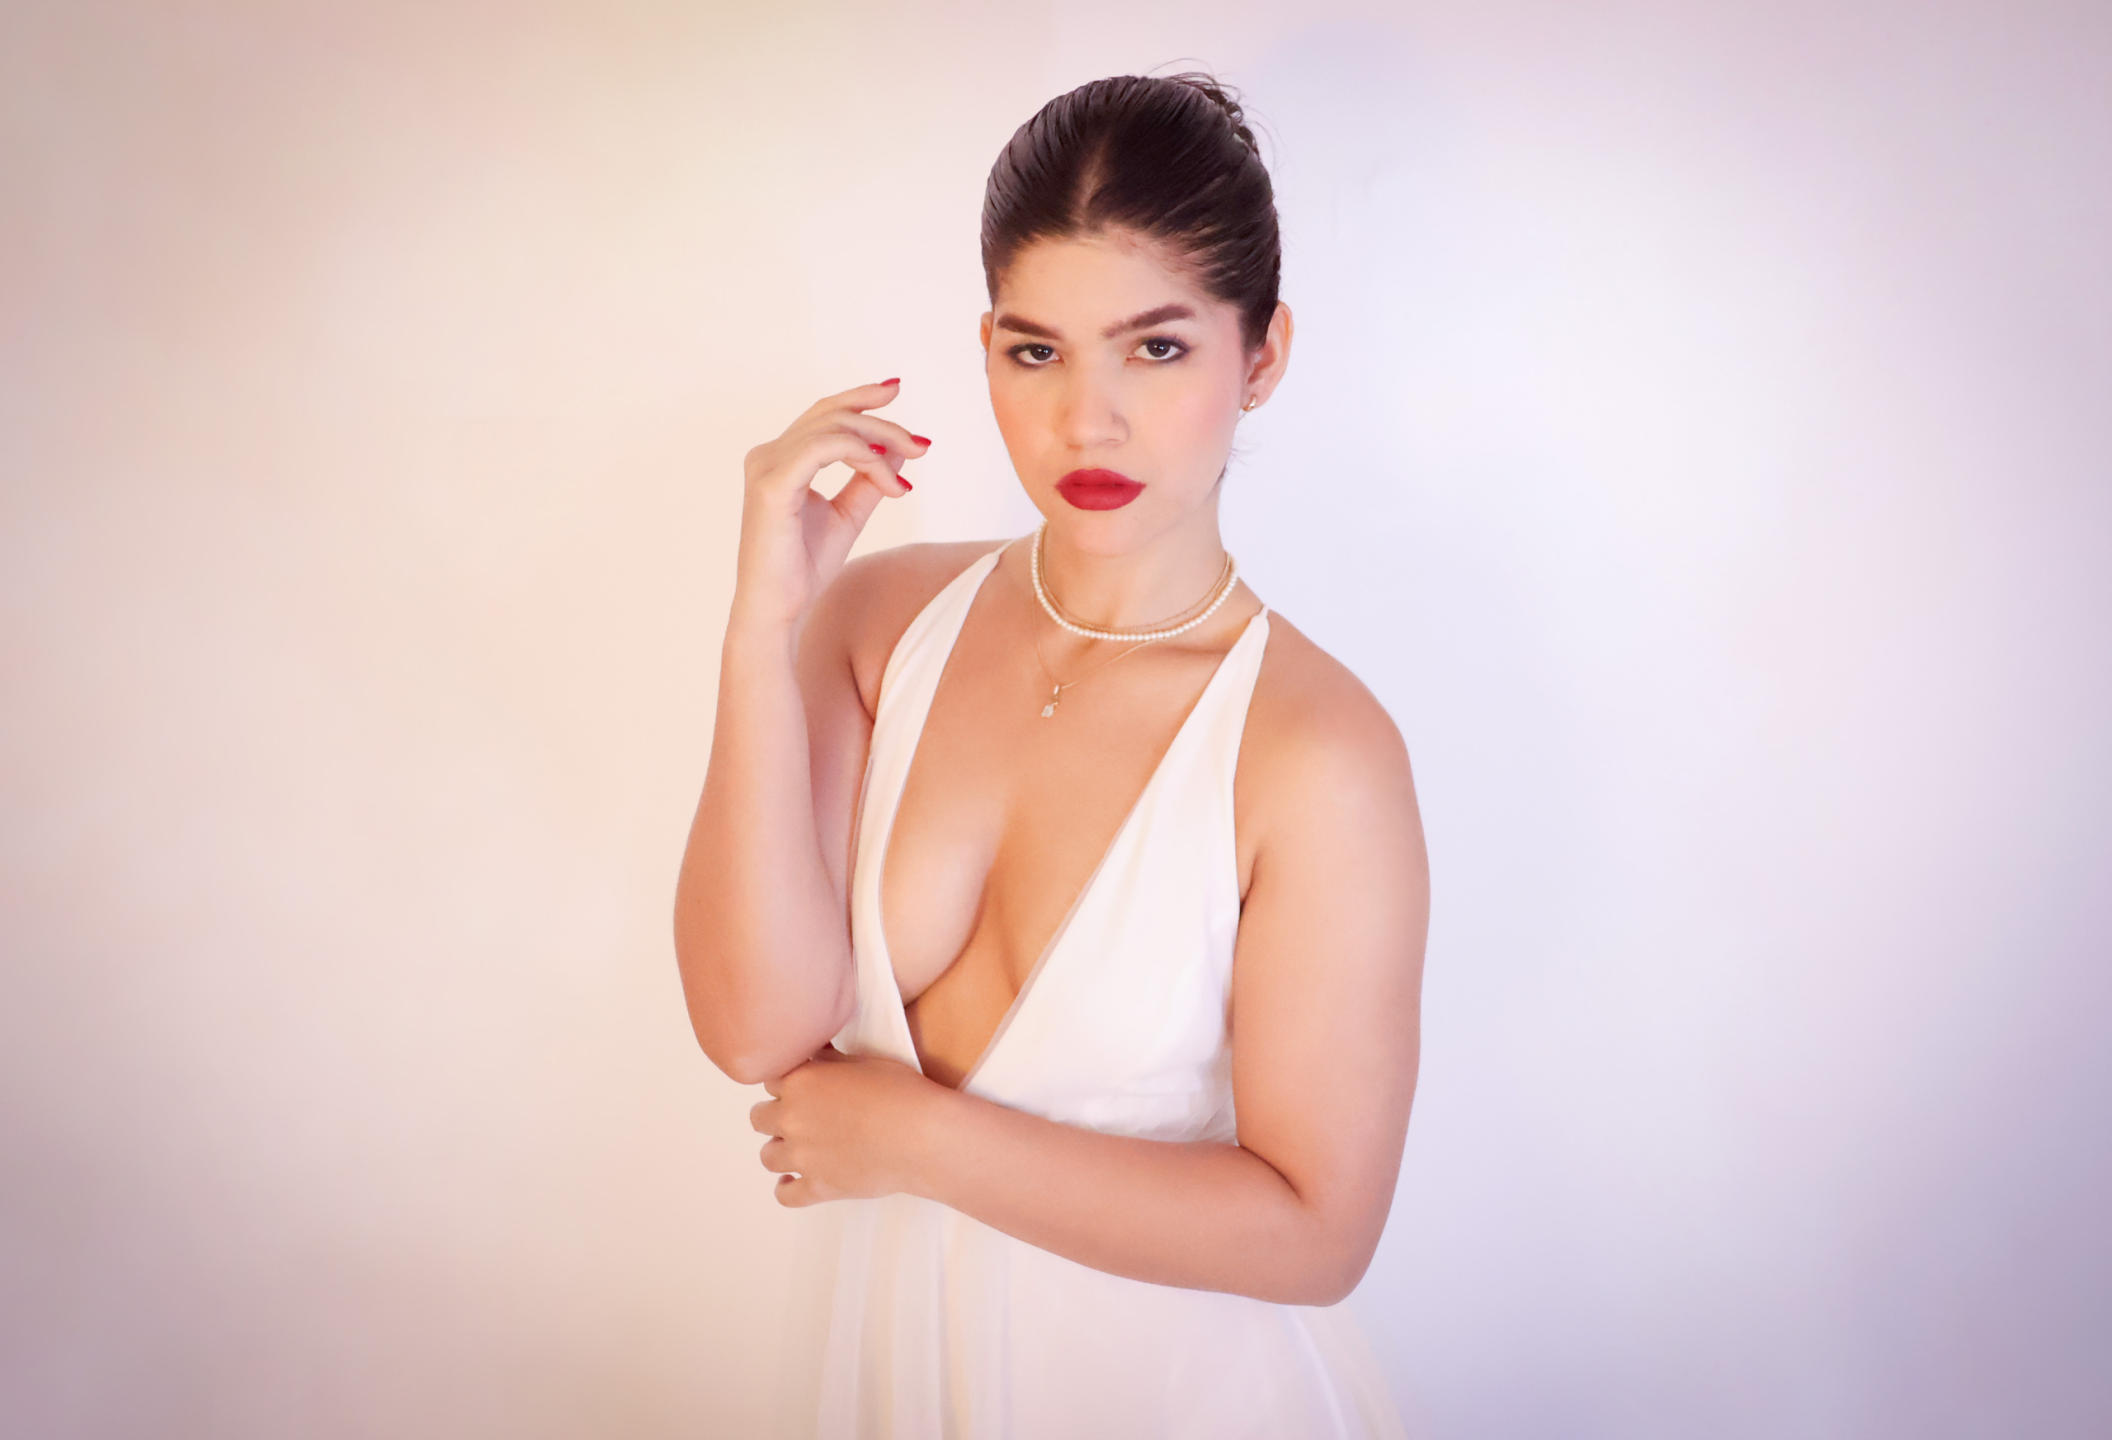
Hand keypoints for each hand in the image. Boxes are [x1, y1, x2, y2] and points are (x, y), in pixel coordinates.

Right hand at [733, 378, 931, 628]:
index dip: (860, 397)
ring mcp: (766, 466)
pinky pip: (823, 449)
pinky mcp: (771, 485)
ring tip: (911, 462)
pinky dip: (862, 456)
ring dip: (880, 441)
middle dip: (883, 422)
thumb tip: (898, 448)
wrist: (779, 609)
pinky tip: (886, 475)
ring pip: (832, 428)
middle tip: (921, 443)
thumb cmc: (804, 568)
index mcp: (780, 459)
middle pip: (832, 415)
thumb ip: (869, 479)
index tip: (896, 391)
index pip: (823, 414)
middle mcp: (768, 455)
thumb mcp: (849, 514)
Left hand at [751, 1044, 941, 1205]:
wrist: (924, 1136)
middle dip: (776, 1115)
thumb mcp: (864, 1061)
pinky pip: (785, 1195)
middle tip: (800, 1116)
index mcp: (801, 1082)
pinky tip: (792, 1182)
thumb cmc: (901, 1091)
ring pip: (767, 1156)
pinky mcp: (818, 1187)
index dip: (787, 1083)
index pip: (770, 1080)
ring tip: (799, 1147)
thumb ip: (829, 1060)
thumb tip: (815, 1057)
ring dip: (780, 1149)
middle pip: (759, 1118)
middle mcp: (793, 1119)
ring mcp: (803, 1157)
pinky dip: (786, 1189)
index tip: (802, 1087)